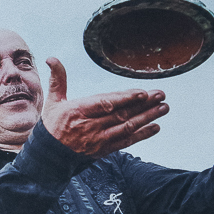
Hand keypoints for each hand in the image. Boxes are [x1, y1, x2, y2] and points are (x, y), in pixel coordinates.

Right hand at [41, 59, 167, 157]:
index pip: (106, 104)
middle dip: (143, 105)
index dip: (125, 99)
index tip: (142, 93)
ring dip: (147, 118)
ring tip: (163, 108)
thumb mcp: (53, 101)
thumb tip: (52, 58)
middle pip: (121, 114)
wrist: (49, 155)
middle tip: (160, 96)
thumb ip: (58, 79)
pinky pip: (126, 142)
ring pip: (127, 128)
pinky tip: (155, 127)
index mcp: (78, 111)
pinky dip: (142, 135)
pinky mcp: (104, 150)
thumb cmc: (53, 125)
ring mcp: (99, 139)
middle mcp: (90, 126)